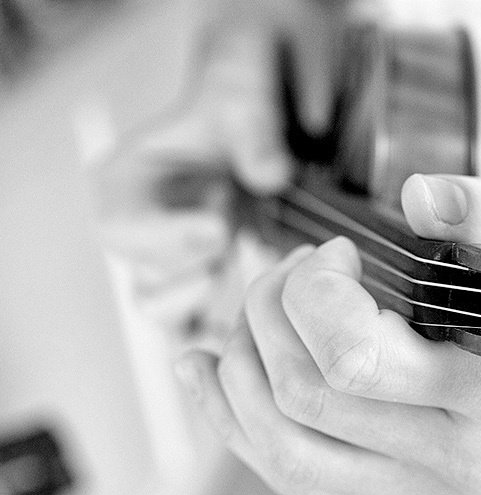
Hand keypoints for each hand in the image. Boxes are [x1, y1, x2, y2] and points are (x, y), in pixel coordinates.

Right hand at [95, 3, 337, 335]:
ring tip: (262, 262)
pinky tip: (273, 296)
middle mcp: (137, 233)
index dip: (168, 238)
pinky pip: (204, 325)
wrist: (258, 125)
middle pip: (147, 283)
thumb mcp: (244, 96)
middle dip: (202, 270)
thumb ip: (254, 130)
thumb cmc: (237, 103)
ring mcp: (168, 265)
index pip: (121, 228)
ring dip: (221, 300)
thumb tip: (270, 174)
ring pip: (172, 315)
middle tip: (247, 243)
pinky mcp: (202, 286)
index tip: (221, 229)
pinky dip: (235, 324)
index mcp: (121, 184)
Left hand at [174, 173, 480, 494]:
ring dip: (238, 374)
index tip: (339, 253)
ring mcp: (423, 491)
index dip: (318, 292)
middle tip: (292, 271)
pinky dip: (235, 424)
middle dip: (269, 313)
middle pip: (304, 396)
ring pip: (284, 450)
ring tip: (244, 320)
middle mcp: (455, 459)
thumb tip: (420, 195)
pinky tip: (213, 375)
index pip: (353, 359)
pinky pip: (294, 476)